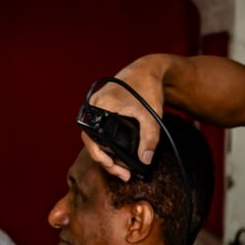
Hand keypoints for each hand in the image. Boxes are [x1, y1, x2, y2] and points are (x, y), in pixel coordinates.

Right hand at [85, 59, 165, 180]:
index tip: (120, 170)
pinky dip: (109, 144)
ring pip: (96, 138)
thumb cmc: (148, 89)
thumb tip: (144, 160)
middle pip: (92, 142)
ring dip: (107, 154)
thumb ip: (149, 139)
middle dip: (107, 161)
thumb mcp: (152, 115)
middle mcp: (93, 106)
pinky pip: (100, 131)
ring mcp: (96, 107)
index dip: (104, 158)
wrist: (148, 70)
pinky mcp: (102, 109)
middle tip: (123, 175)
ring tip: (122, 169)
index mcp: (100, 106)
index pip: (94, 140)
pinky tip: (119, 155)